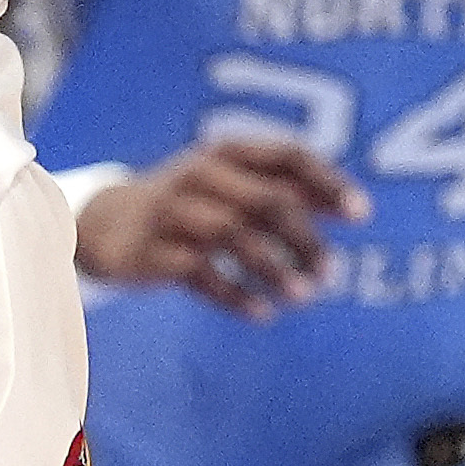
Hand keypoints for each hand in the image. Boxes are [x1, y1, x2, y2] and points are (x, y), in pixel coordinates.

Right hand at [76, 139, 368, 319]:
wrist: (103, 222)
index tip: (361, 215)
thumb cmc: (190, 203)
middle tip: (330, 273)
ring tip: (303, 296)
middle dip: (305, 238)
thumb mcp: (233, 185)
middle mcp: (200, 174)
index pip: (288, 155)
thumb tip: (354, 209)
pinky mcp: (150, 251)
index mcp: (227, 152)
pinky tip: (262, 313)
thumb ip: (288, 191)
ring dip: (274, 268)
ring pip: (234, 235)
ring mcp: (172, 211)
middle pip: (267, 200)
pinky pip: (200, 273)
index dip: (328, 183)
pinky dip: (235, 294)